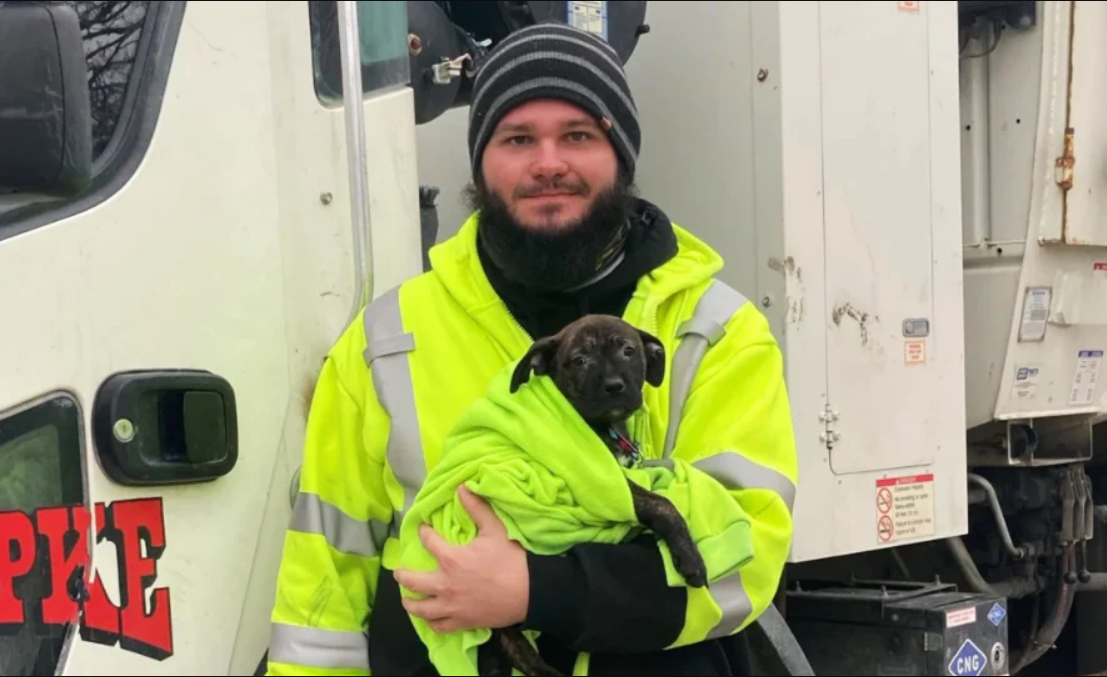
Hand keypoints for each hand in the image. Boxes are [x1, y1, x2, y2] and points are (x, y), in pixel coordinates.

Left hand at [396, 485, 528, 632]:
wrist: (529, 593)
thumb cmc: (511, 560)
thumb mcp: (495, 528)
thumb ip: (476, 508)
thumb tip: (461, 487)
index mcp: (451, 559)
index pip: (428, 542)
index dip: (423, 533)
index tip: (423, 530)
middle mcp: (444, 585)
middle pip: (412, 582)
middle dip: (402, 575)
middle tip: (399, 572)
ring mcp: (451, 606)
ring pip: (421, 609)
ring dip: (410, 603)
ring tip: (407, 599)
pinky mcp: (462, 622)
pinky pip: (439, 626)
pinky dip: (431, 622)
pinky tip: (430, 618)